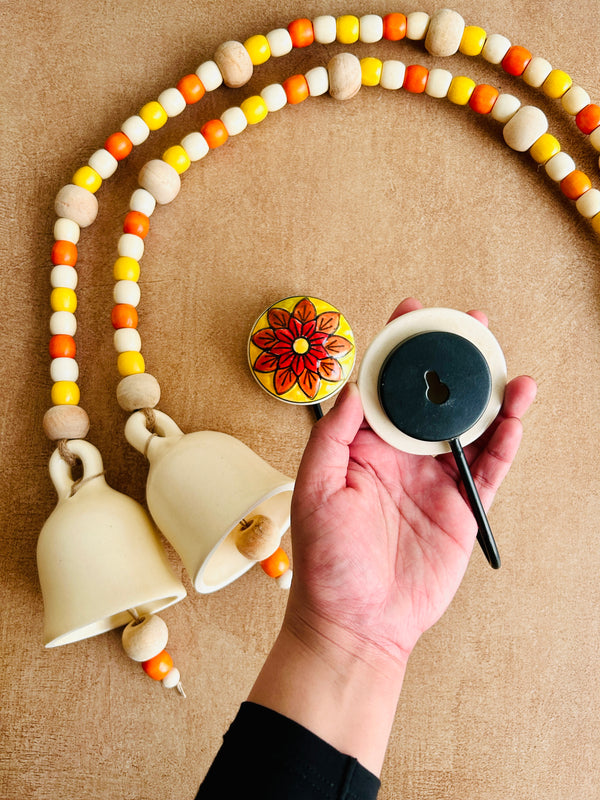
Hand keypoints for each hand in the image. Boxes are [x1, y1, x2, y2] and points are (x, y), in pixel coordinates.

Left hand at [286, 298, 536, 668]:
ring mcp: (433, 481)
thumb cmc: (325, 562)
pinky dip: (505, 440)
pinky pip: (488, 467)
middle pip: (432, 398)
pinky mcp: (461, 508)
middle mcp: (401, 457)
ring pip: (468, 428)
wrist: (356, 622)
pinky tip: (515, 414)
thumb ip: (333, 436)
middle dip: (453, 361)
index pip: (385, 387)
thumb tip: (353, 387)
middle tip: (472, 326)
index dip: (399, 349)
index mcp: (363, 447)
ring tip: (506, 369)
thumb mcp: (314, 490)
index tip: (413, 314)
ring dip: (489, 397)